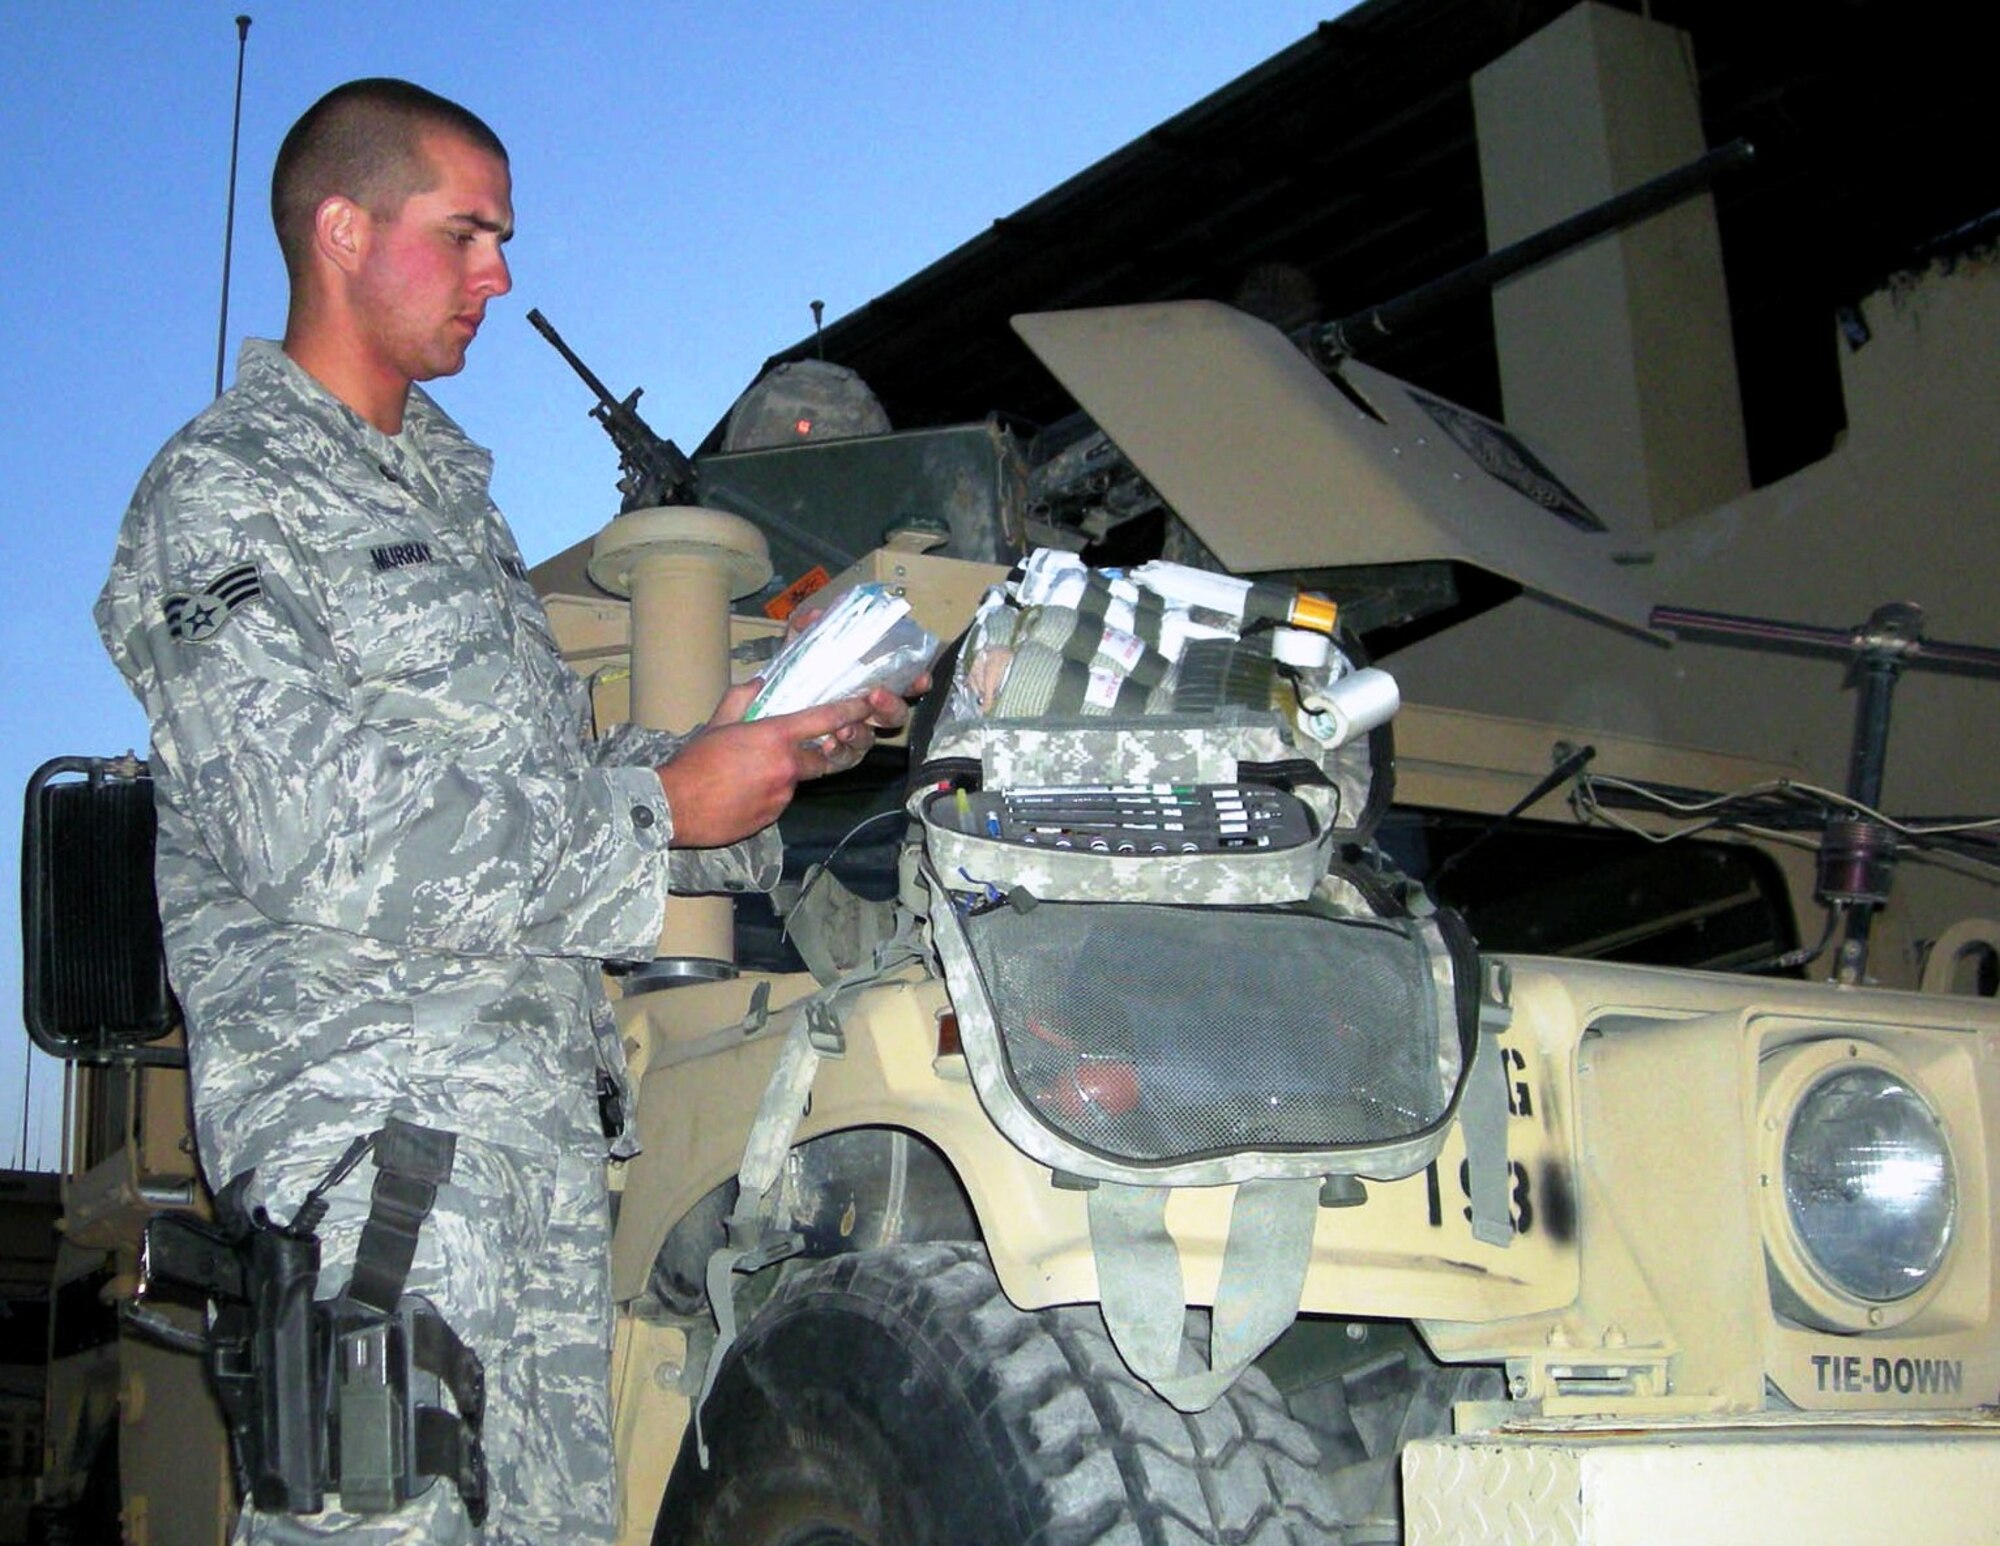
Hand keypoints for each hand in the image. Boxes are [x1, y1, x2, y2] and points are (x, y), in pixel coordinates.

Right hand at [656, 684, 890, 846]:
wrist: (674, 807)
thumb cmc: (694, 763)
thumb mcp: (718, 724)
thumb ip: (743, 699)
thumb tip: (760, 683)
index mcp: (775, 737)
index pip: (825, 720)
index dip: (850, 710)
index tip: (867, 704)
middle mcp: (786, 767)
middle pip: (821, 758)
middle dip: (814, 752)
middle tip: (786, 750)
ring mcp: (782, 796)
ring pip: (796, 781)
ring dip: (782, 775)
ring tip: (746, 775)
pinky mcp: (773, 817)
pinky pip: (780, 801)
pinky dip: (769, 794)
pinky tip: (742, 793)